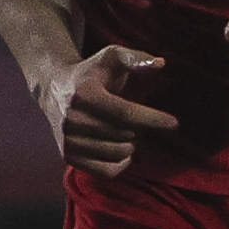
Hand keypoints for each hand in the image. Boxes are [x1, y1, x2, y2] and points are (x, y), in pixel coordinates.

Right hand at [38, 46, 178, 177]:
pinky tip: (123, 149)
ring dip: (131, 144)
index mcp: (84, 93)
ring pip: (118, 153)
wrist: (54, 88)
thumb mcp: (112, 56)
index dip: (152, 119)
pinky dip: (121, 163)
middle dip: (140, 129)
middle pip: (124, 134)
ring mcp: (67, 140)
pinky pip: (106, 171)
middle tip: (139, 120)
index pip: (124, 113)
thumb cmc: (92, 72)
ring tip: (128, 132)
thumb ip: (136, 58)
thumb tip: (160, 64)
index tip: (174, 123)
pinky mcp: (67, 156)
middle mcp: (72, 119)